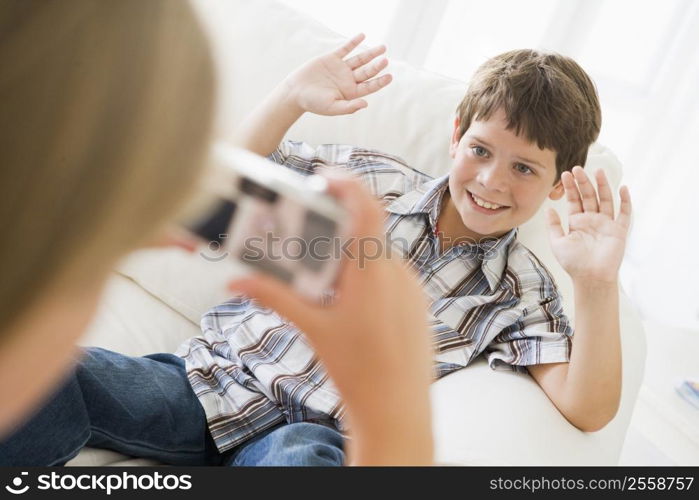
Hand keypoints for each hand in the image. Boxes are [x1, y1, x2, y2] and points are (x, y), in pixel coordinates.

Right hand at [226, 171, 432, 464]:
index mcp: (371, 272)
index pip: (366, 207)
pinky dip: (368, 276)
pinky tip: (350, 304)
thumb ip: (274, 297)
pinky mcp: (418, 302)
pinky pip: (391, 275)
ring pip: (377, 255)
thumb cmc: (357, 371)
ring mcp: (412, 287)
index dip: (347, 183)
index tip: (323, 176)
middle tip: (308, 239)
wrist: (397, 409)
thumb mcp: (312, 328)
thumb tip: (236, 281)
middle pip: (365, 231)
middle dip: (335, 230)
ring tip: (325, 282)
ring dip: (351, 257)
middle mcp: (397, 272)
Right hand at [283, 33, 392, 115]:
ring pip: (359, 59)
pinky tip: (362, 36)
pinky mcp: (332, 59)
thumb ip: (349, 107)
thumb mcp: (332, 107)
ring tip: (383, 47)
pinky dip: (353, 42)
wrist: (295, 92)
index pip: (369, 86)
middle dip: (377, 66)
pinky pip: (345, 49)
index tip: (389, 77)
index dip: (380, 82)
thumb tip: (365, 104)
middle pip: (367, 72)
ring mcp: (341, 68)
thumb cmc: (313, 103)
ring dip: (371, 53)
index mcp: (350, 93)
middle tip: (385, 60)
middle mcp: (348, 80)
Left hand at [547, 166, 631, 283]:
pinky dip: (625, 201)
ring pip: (605, 200)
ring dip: (603, 186)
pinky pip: (624, 214)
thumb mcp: (557, 242)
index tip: (565, 174)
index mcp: (577, 222)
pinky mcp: (619, 231)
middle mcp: (592, 220)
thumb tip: (548, 209)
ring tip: (598, 171)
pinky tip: (622, 188)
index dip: (570, 187)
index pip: (574, 200)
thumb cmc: (573, 263)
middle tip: (578, 168)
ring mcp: (606, 224)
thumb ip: (553, 226)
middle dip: (584, 182)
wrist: (590, 278)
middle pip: (589, 196)